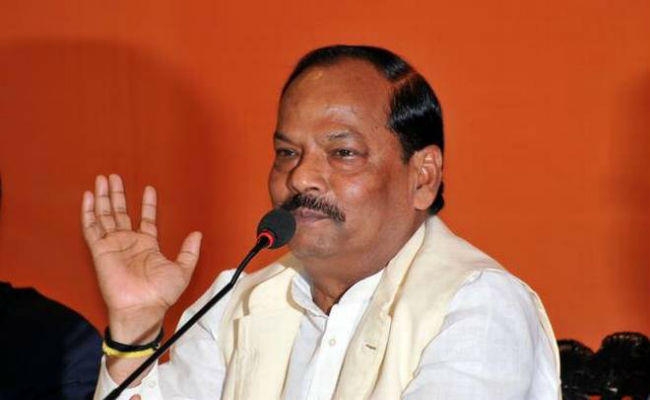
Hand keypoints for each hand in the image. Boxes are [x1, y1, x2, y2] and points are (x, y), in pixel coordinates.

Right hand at [82, 174, 201, 341]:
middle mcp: (129, 242)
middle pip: (121, 212)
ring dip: (103, 197)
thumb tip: (197, 234)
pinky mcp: (100, 250)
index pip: (147, 219)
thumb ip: (189, 251)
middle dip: (118, 194)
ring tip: (102, 179)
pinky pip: (92, 228)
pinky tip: (88, 196)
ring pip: (106, 215)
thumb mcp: (182, 269)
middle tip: (114, 176)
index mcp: (147, 245)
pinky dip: (89, 212)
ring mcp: (113, 245)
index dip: (148, 204)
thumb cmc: (160, 294)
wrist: (142, 307)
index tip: (148, 189)